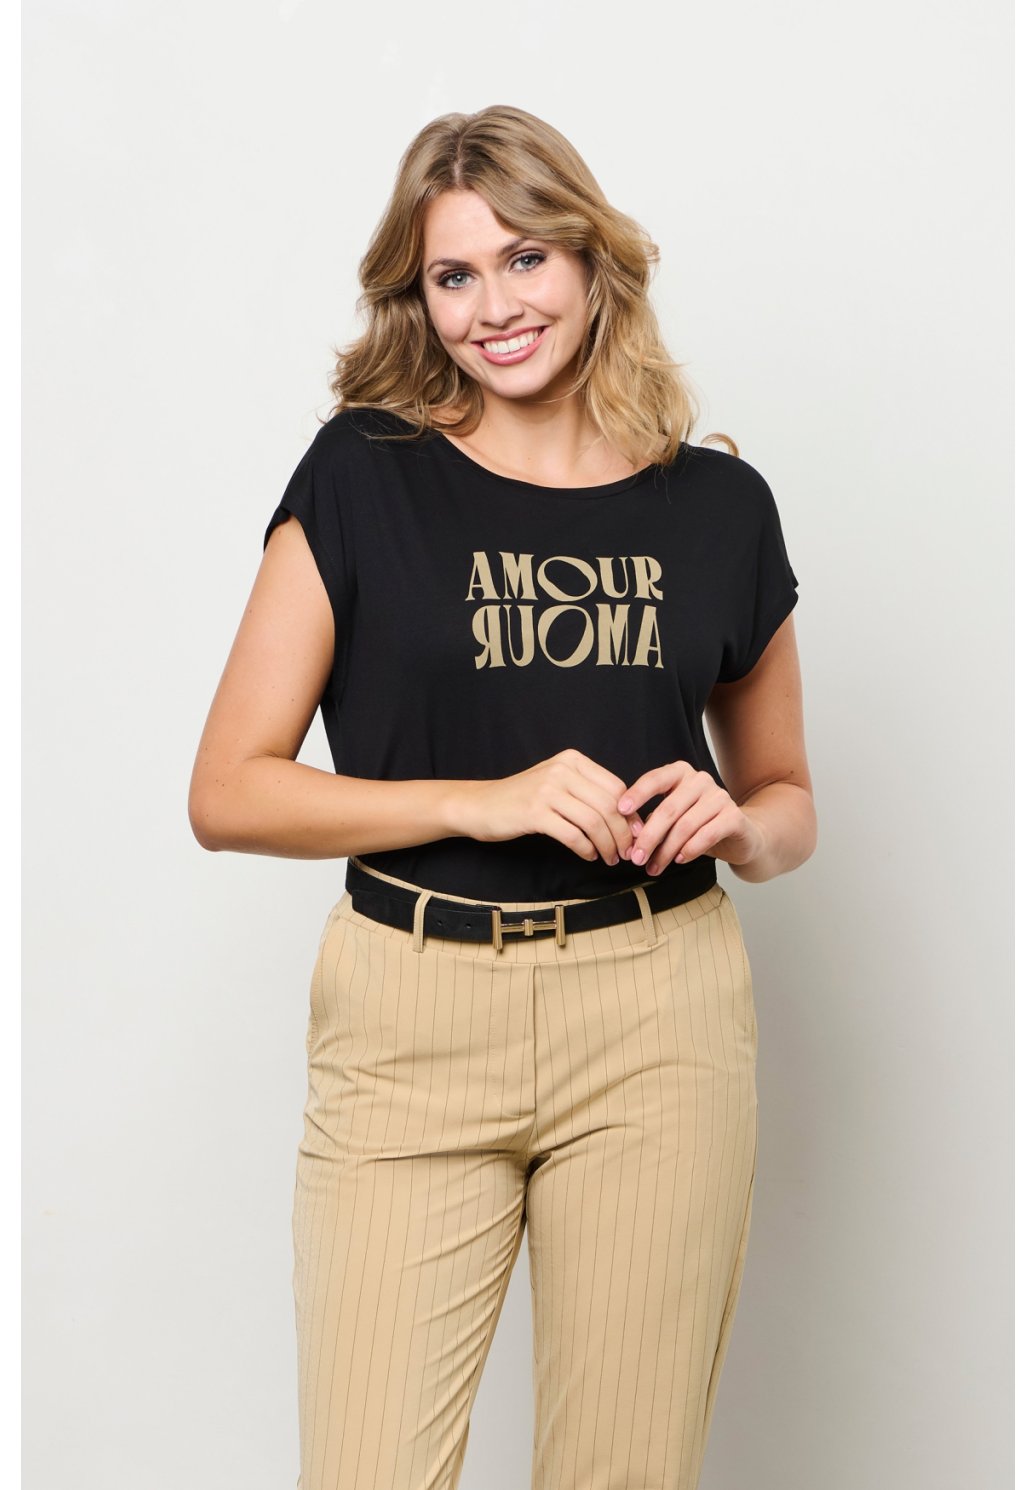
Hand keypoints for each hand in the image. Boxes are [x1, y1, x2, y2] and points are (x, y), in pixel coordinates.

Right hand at [458, 748, 644, 864]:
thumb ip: (587, 793)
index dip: (631, 814)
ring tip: (610, 858)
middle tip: (627, 852)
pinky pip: (573, 835)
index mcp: (572, 760)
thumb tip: (627, 818)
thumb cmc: (522, 798)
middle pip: (609, 805)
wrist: (480, 805)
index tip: (637, 834)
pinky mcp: (535, 812)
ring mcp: (547, 790)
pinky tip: (589, 856)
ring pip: (594, 821)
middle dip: (623, 834)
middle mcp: (562, 770)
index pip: (616, 787)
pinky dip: (586, 849)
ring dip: (607, 845)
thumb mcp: (556, 784)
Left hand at [616, 760, 765, 875]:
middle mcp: (700, 780)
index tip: (620, 810)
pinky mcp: (734, 816)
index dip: (637, 793)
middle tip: (636, 858)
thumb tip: (631, 840)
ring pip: (686, 825)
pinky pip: (707, 834)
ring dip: (667, 850)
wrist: (741, 834)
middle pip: (669, 809)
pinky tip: (680, 860)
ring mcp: (719, 796)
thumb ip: (653, 822)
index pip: (655, 779)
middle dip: (649, 837)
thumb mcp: (672, 819)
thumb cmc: (698, 825)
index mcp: (680, 773)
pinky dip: (690, 849)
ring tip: (654, 867)